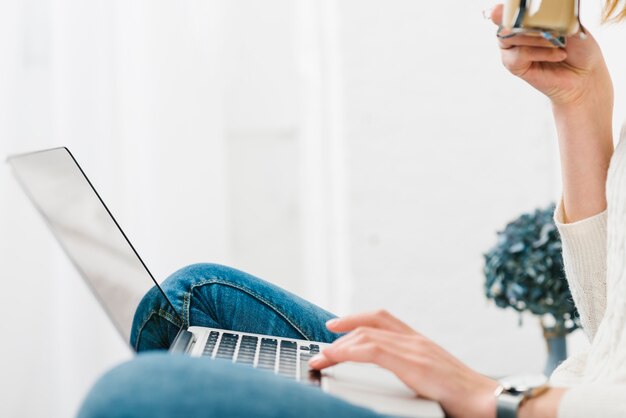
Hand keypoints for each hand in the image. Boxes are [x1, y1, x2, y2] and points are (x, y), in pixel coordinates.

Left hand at [309, 310, 498, 417]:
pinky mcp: (415, 364)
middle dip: (342, 332)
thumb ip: (413, 369)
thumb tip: (393, 375)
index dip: (355, 317)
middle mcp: (416, 340)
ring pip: (367, 335)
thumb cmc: (464, 396)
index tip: (334, 325)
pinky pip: (374, 350)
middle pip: (370, 323)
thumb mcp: (433, 376)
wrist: (491, 402)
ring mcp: (416, 349)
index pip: (382, 318)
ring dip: (340, 345)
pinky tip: (338, 358)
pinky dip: (350, 352)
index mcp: (420, 341)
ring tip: (323, 357)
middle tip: (322, 347)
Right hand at [491, 4, 611, 107]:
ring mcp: (513, 49)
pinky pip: (519, 55)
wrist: (585, 74)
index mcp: (528, 18)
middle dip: (523, 20)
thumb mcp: (571, 25)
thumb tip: (540, 14)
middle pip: (505, 21)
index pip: (512, 9)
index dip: (507, 8)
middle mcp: (516, 32)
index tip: (503, 7)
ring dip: (535, 37)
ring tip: (557, 41)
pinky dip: (539, 53)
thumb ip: (552, 18)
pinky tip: (558, 54)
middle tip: (546, 24)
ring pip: (509, 37)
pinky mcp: (514, 66)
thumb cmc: (580, 48)